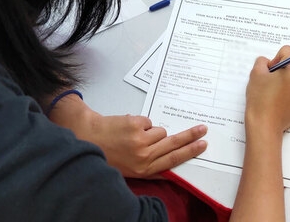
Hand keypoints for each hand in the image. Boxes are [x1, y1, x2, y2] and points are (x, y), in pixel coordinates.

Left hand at [49, 95, 207, 177]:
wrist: (86, 136)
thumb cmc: (106, 155)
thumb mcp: (128, 169)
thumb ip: (148, 165)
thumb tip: (169, 160)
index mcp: (144, 169)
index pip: (173, 160)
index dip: (189, 152)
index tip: (202, 146)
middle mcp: (145, 156)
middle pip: (174, 144)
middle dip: (190, 136)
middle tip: (203, 129)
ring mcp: (141, 139)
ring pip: (159, 131)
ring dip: (151, 131)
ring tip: (134, 135)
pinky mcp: (136, 124)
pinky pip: (147, 121)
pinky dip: (139, 122)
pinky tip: (126, 127)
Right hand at [245, 46, 289, 135]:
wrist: (265, 125)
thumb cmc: (260, 99)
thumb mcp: (256, 73)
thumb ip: (262, 61)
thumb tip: (268, 62)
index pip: (287, 52)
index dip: (275, 59)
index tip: (269, 71)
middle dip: (282, 72)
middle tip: (270, 84)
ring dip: (288, 83)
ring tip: (275, 94)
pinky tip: (281, 102)